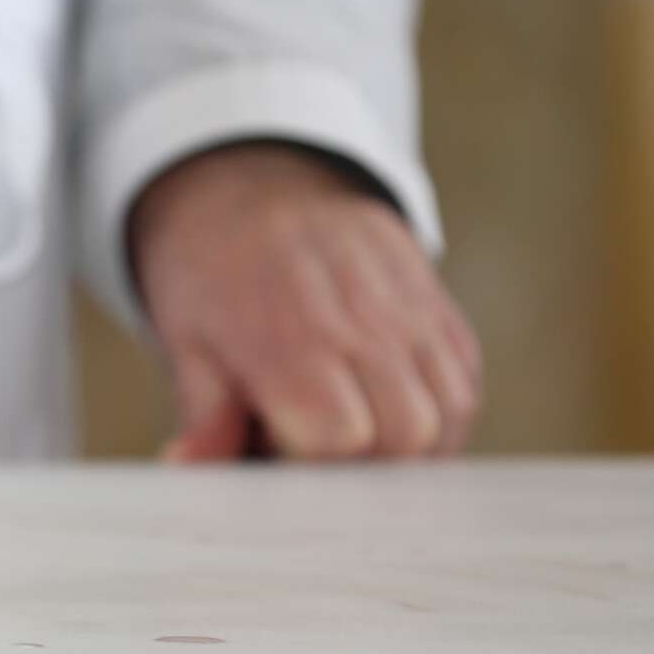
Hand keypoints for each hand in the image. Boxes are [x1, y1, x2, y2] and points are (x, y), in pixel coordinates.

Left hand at [129, 144, 480, 460]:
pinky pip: (464, 383)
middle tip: (319, 447)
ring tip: (357, 436)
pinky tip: (390, 409)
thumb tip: (188, 466)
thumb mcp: (188, 345)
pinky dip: (439, 413)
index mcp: (291, 337)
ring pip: (447, 416)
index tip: (279, 448)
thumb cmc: (215, 278)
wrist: (256, 187)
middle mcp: (362, 321)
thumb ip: (205, 415)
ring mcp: (409, 309)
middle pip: (405, 437)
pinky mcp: (438, 304)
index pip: (340, 441)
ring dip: (409, 446)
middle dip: (364, 465)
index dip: (310, 464)